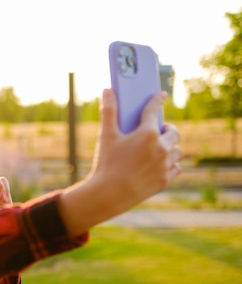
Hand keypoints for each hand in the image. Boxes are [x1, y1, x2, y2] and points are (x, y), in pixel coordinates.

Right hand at [59, 88, 182, 235]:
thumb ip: (109, 111)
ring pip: (177, 150)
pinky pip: (176, 168)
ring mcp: (165, 164)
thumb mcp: (106, 136)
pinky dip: (171, 164)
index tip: (161, 95)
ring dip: (171, 147)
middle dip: (168, 129)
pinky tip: (163, 163)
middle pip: (174, 132)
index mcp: (147, 133)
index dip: (157, 100)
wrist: (109, 194)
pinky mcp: (164, 179)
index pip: (154, 110)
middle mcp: (161, 147)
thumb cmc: (106, 163)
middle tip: (159, 129)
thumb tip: (107, 90)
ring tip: (161, 147)